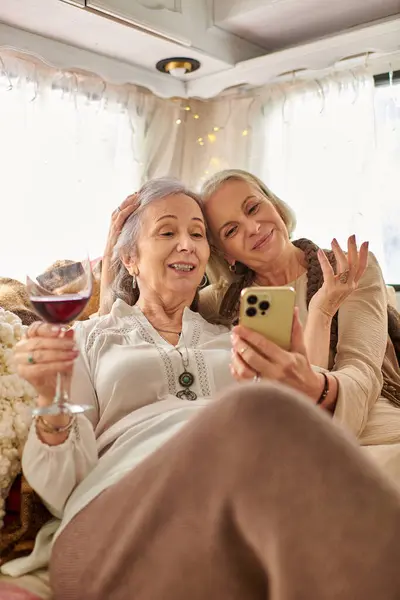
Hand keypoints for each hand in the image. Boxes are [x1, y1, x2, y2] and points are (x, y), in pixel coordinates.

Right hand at [14, 322, 78, 404]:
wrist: (53, 386)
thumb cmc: (57, 364)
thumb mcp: (63, 349)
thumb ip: (65, 339)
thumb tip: (70, 331)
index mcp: (28, 336)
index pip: (36, 328)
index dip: (48, 328)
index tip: (62, 329)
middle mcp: (21, 347)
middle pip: (39, 342)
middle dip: (58, 343)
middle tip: (73, 345)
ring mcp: (20, 360)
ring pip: (39, 355)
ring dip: (59, 354)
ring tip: (73, 355)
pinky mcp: (24, 373)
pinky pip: (41, 368)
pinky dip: (57, 365)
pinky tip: (68, 364)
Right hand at [99, 193, 138, 314]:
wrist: (115, 307)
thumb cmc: (129, 293)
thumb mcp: (139, 273)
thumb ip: (144, 263)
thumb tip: (161, 255)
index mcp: (121, 251)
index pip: (125, 227)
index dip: (132, 213)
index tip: (143, 202)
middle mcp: (114, 248)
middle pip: (119, 220)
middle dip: (128, 206)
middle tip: (139, 193)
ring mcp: (110, 249)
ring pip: (116, 221)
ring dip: (125, 207)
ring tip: (135, 196)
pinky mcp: (109, 251)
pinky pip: (115, 229)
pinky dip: (123, 215)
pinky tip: (131, 206)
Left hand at [230, 308, 323, 401]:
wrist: (309, 393)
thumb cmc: (303, 370)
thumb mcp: (301, 349)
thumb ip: (295, 330)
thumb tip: (293, 312)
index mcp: (285, 360)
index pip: (263, 344)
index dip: (249, 334)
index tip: (239, 328)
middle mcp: (276, 372)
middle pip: (251, 357)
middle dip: (239, 345)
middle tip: (234, 337)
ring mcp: (268, 384)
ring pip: (244, 371)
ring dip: (236, 359)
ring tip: (234, 350)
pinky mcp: (261, 392)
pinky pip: (243, 382)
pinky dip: (236, 371)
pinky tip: (235, 363)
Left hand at [309, 235, 368, 318]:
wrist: (321, 315)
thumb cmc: (326, 300)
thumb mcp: (338, 287)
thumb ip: (342, 276)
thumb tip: (342, 260)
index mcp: (352, 284)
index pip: (362, 267)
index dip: (364, 254)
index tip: (365, 242)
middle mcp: (349, 285)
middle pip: (355, 263)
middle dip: (354, 248)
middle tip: (352, 236)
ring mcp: (341, 287)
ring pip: (344, 265)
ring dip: (339, 251)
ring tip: (333, 240)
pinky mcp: (330, 288)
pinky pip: (328, 270)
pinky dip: (324, 260)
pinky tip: (320, 252)